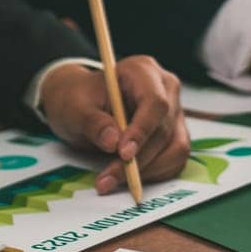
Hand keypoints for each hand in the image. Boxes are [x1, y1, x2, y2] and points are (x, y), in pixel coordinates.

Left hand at [39, 57, 191, 193]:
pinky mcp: (175, 134)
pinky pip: (174, 160)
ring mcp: (175, 113)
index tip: (123, 154)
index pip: (155, 103)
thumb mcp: (75, 106)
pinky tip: (126, 177)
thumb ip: (93, 122)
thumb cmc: (78, 98)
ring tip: (112, 179)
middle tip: (108, 178)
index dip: (142, 130)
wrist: (82, 104)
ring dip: (147, 170)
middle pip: (164, 129)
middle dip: (138, 159)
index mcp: (144, 71)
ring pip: (175, 148)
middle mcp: (166, 90)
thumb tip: (112, 142)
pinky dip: (152, 173)